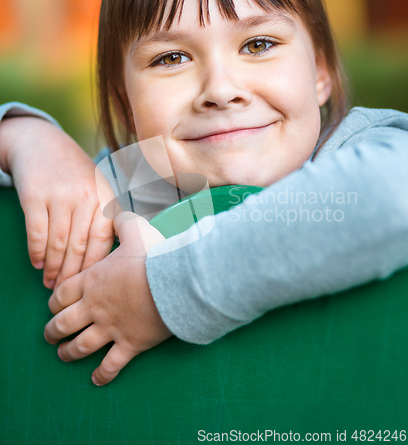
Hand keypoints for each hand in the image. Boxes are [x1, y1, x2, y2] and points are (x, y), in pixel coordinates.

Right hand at [0, 116, 114, 288]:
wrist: (41, 143)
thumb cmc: (74, 173)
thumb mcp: (97, 188)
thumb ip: (105, 217)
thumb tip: (111, 258)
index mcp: (105, 198)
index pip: (103, 242)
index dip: (95, 268)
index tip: (89, 285)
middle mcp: (86, 197)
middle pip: (80, 246)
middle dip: (73, 274)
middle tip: (66, 291)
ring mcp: (61, 195)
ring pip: (59, 243)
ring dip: (54, 268)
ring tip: (51, 283)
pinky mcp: (35, 195)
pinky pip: (37, 232)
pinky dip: (37, 252)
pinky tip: (37, 263)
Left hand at [44, 212, 171, 385]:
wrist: (175, 283)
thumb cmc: (154, 256)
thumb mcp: (136, 230)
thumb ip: (122, 222)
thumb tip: (117, 214)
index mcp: (94, 280)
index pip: (63, 294)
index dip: (54, 302)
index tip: (53, 307)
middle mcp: (96, 307)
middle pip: (64, 323)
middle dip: (53, 330)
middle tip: (49, 334)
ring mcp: (111, 328)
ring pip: (80, 346)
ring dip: (68, 352)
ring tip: (63, 355)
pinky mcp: (130, 344)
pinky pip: (111, 365)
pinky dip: (102, 375)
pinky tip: (96, 380)